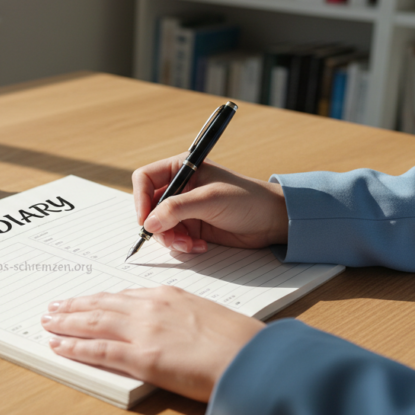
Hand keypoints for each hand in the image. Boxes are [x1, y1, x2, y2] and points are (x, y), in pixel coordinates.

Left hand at [41, 287, 263, 401]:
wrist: (253, 359)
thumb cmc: (240, 342)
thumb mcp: (208, 316)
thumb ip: (183, 317)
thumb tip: (172, 328)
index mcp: (168, 296)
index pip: (123, 296)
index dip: (99, 299)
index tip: (84, 300)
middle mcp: (151, 308)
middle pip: (102, 305)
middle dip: (74, 306)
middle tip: (53, 308)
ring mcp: (144, 331)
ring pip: (93, 323)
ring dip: (66, 323)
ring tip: (48, 323)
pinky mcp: (142, 358)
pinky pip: (99, 351)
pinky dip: (75, 348)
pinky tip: (58, 346)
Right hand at [132, 157, 288, 252]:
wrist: (273, 221)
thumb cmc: (247, 200)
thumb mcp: (210, 200)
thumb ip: (177, 209)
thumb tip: (148, 223)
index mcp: (182, 168)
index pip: (145, 179)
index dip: (140, 199)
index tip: (145, 220)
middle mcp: (180, 187)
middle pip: (149, 207)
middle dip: (158, 226)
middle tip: (171, 239)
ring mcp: (186, 209)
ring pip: (160, 226)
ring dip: (171, 239)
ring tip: (190, 245)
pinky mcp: (193, 227)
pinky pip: (174, 238)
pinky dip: (183, 245)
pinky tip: (200, 246)